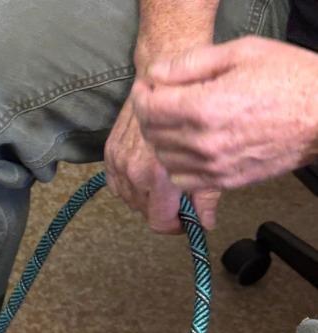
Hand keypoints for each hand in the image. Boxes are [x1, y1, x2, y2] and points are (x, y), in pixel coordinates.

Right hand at [104, 93, 218, 232]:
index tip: (186, 220)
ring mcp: (119, 162)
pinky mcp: (109, 153)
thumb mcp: (213, 148)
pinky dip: (131, 183)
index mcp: (158, 173)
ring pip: (131, 199)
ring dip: (146, 195)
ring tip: (164, 180)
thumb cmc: (197, 100)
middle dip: (163, 207)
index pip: (159, 221)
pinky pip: (117, 184)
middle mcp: (134, 171)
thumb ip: (206, 191)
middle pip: (145, 212)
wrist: (166, 66)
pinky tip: (146, 171)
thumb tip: (205, 222)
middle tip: (179, 195)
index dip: (175, 225)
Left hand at [133, 37, 317, 191]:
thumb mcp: (243, 53)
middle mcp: (203, 142)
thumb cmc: (289, 78)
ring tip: (176, 123)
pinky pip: (182, 180)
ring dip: (162, 141)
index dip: (141, 96)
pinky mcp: (223, 181)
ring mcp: (212, 165)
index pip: (150, 109)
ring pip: (163, 160)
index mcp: (204, 107)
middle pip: (152, 135)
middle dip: (149, 116)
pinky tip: (189, 147)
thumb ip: (193, 63)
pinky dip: (177, 165)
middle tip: (159, 102)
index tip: (145, 88)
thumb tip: (156, 74)